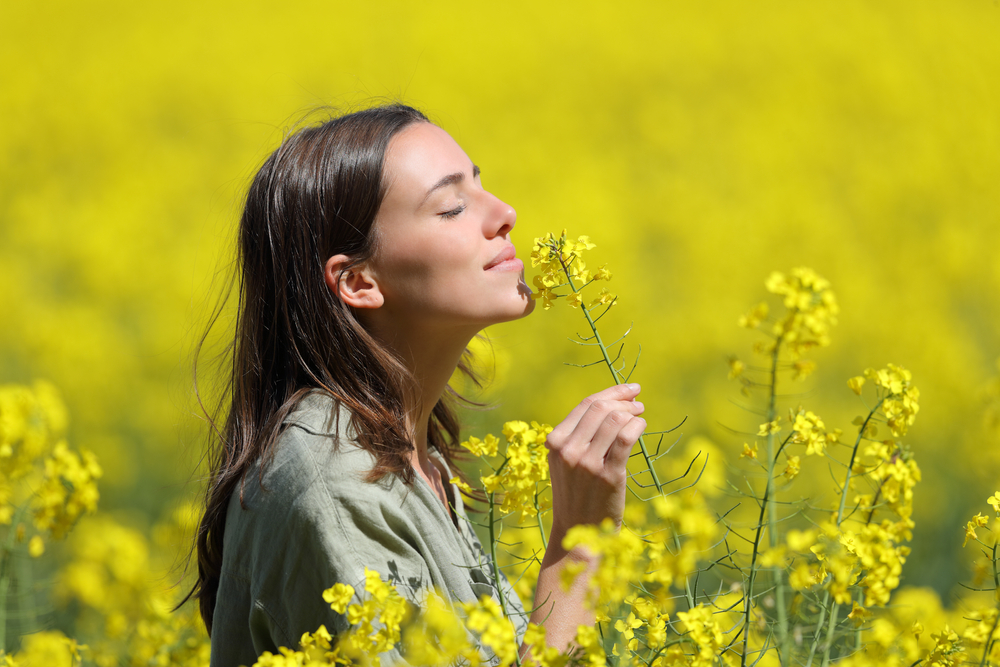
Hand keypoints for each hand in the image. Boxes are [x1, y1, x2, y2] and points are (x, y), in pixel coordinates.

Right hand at [544, 383, 645, 544]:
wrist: (578, 532)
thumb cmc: (577, 494)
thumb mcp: (565, 462)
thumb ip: (578, 435)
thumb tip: (610, 403)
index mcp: (555, 442)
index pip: (586, 405)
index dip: (611, 392)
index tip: (628, 389)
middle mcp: (568, 450)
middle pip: (601, 408)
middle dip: (624, 399)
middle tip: (638, 402)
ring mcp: (587, 463)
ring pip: (614, 420)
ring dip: (632, 412)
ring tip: (640, 415)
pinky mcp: (608, 475)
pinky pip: (626, 437)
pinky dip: (637, 425)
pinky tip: (641, 426)